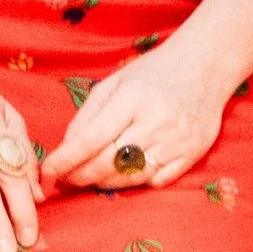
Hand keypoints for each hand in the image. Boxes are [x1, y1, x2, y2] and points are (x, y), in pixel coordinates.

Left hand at [43, 27, 234, 191]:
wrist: (205, 68)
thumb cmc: (153, 73)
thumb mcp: (115, 82)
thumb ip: (89, 114)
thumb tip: (67, 147)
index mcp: (132, 98)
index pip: (92, 138)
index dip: (66, 159)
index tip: (47, 171)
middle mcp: (155, 122)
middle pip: (109, 162)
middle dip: (80, 176)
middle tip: (64, 180)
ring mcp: (176, 141)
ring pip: (131, 177)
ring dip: (104, 183)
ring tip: (88, 179)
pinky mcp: (192, 155)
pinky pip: (156, 181)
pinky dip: (135, 183)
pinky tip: (122, 176)